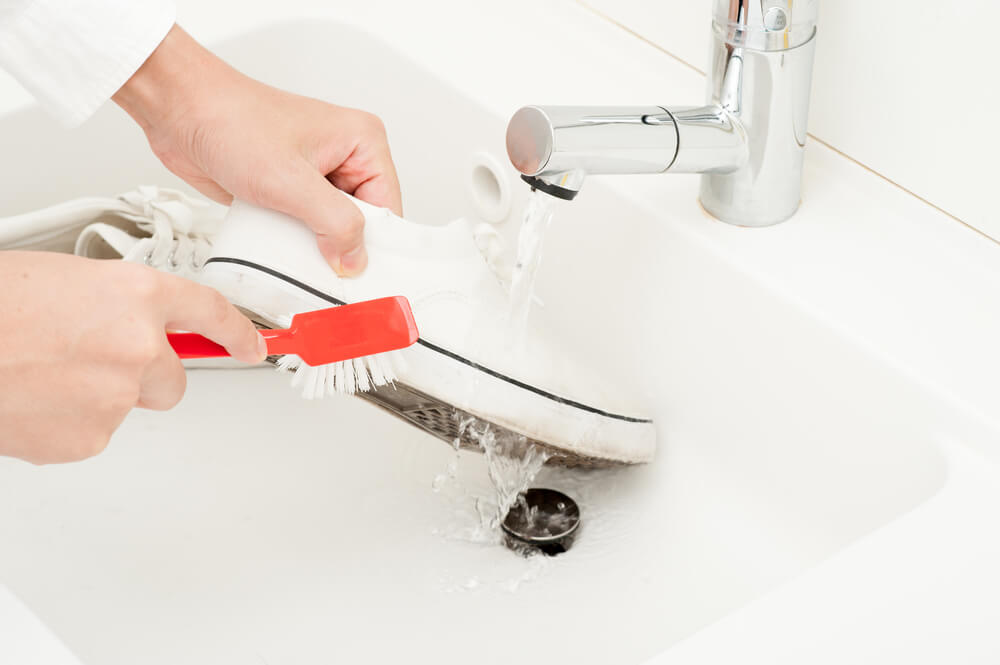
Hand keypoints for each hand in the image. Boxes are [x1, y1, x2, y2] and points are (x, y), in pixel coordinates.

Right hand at [0, 252, 265, 463]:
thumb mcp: (64, 282)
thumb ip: (116, 306)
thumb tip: (133, 328)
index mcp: (135, 294)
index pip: (209, 311)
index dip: (237, 331)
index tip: (253, 345)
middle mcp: (138, 345)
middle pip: (175, 378)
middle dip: (147, 374)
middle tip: (92, 361)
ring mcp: (115, 396)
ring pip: (129, 406)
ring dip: (98, 396)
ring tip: (41, 373)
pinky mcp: (88, 439)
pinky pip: (94, 434)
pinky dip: (68, 422)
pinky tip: (32, 398)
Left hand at [113, 25, 401, 276]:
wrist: (179, 110)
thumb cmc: (230, 120)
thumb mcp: (291, 181)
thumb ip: (333, 223)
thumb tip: (355, 260)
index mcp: (362, 141)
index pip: (388, 208)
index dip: (375, 245)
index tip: (362, 277)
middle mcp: (344, 156)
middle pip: (363, 222)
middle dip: (344, 249)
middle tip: (330, 277)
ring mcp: (316, 174)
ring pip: (332, 228)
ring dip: (316, 249)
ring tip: (301, 261)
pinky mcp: (289, 189)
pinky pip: (304, 228)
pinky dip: (294, 244)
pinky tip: (282, 252)